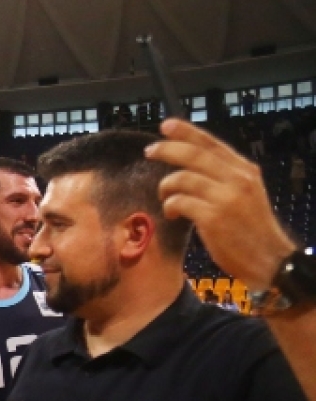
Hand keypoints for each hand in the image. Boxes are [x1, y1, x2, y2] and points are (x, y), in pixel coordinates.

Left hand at [146, 118, 295, 289]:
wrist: (268, 259)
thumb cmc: (251, 229)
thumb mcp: (247, 194)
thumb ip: (225, 178)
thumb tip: (192, 165)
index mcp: (245, 171)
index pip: (212, 144)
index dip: (187, 132)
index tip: (166, 125)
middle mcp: (237, 179)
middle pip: (194, 155)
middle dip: (167, 150)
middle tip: (149, 152)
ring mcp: (225, 198)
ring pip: (182, 178)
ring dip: (166, 187)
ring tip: (166, 198)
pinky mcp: (213, 217)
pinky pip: (179, 202)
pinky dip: (170, 206)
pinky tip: (173, 214)